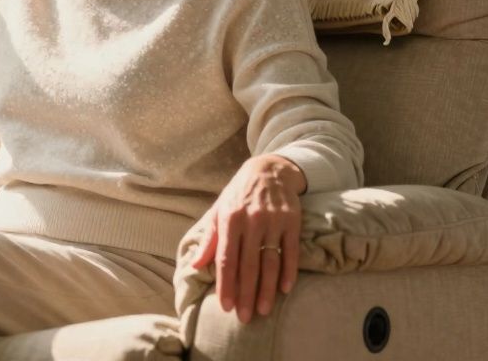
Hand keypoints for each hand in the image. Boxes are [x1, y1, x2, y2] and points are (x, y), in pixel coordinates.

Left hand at [191, 154, 304, 323]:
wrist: (268, 170)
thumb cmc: (238, 195)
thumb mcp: (219, 211)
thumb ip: (210, 239)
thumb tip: (195, 265)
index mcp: (229, 219)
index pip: (226, 258)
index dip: (226, 284)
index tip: (226, 307)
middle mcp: (251, 221)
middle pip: (248, 265)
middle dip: (246, 294)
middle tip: (245, 318)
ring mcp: (273, 221)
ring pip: (270, 261)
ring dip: (267, 289)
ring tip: (264, 310)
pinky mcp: (292, 221)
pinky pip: (291, 251)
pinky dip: (289, 272)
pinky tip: (285, 289)